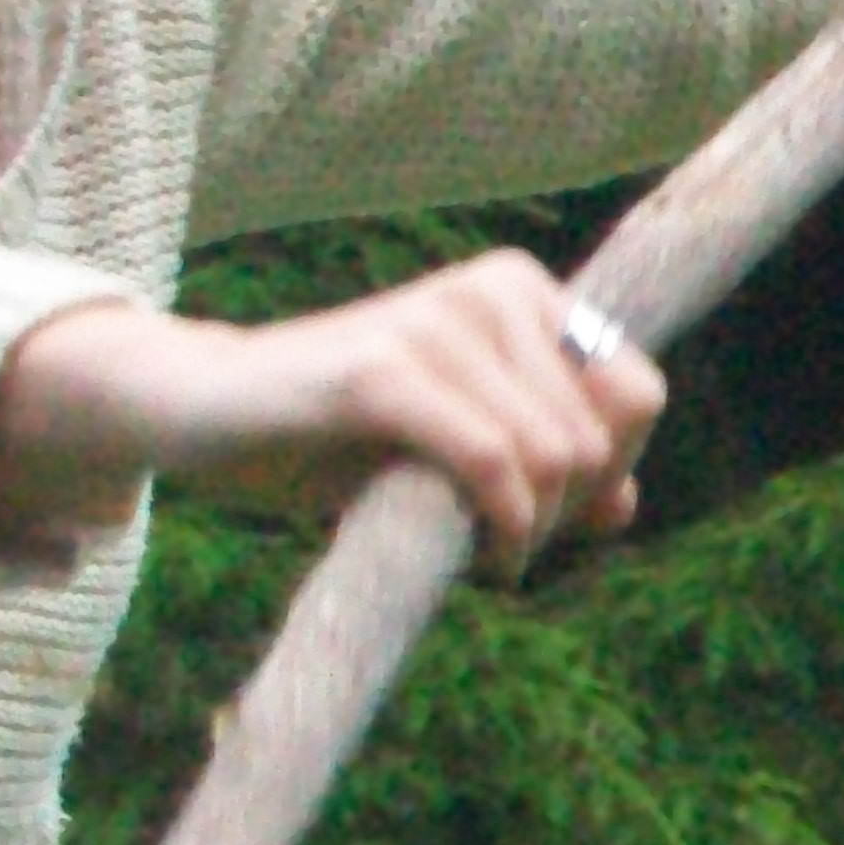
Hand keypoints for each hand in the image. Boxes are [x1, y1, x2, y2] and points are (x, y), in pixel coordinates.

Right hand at [0, 252, 665, 573]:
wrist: (205, 411)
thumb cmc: (332, 436)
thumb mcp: (453, 452)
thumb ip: (543, 468)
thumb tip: (624, 507)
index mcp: (521, 291)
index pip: (638, 395)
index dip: (605, 473)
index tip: (541, 514)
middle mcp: (493, 288)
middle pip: (600, 438)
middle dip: (561, 513)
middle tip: (497, 542)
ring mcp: (438, 321)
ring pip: (554, 456)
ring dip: (529, 531)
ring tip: (478, 548)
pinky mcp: (383, 369)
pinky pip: (491, 461)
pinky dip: (499, 525)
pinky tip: (477, 556)